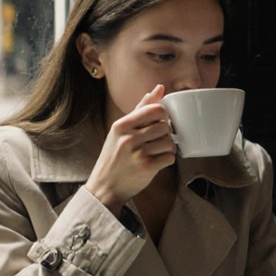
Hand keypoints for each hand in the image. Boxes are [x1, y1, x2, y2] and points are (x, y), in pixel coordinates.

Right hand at [84, 85, 174, 213]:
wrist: (105, 187)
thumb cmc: (114, 157)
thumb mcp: (120, 131)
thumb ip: (140, 109)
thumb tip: (158, 89)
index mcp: (122, 125)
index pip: (155, 109)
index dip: (163, 116)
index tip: (160, 123)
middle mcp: (129, 137)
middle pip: (165, 126)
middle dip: (165, 134)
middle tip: (156, 141)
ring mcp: (138, 153)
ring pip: (170, 142)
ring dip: (168, 148)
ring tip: (157, 152)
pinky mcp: (147, 168)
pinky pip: (170, 157)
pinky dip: (167, 160)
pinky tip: (158, 161)